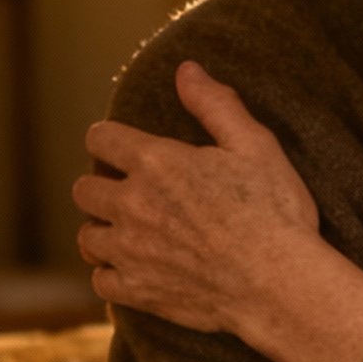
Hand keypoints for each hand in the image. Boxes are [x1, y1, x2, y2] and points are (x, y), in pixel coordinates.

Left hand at [76, 62, 323, 335]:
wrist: (279, 285)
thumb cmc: (274, 211)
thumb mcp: (254, 144)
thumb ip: (214, 104)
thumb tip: (186, 70)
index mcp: (156, 162)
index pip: (101, 138)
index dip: (109, 138)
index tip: (122, 146)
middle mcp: (132, 205)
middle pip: (84, 189)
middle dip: (102, 185)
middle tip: (129, 192)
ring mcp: (130, 252)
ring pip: (87, 237)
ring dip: (103, 231)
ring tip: (129, 232)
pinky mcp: (137, 291)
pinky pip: (101, 281)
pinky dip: (113, 274)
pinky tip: (134, 269)